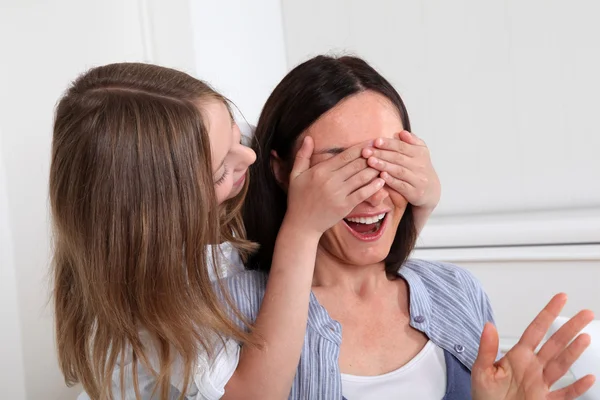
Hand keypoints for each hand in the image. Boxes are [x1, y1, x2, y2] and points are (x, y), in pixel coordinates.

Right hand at [285, 136, 384, 235]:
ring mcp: (338, 194)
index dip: (361, 147)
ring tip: (386, 163)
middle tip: (384, 150)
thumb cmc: (298, 198)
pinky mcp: (344, 206)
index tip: (373, 142)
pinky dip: (373, 186)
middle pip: (356, 164)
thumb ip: (302, 155)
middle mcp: (330, 180)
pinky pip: (362, 194)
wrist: (301, 224)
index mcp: (320, 170)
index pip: (346, 155)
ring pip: (362, 177)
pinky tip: (382, 180)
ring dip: (375, 169)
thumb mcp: (295, 175)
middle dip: (372, 156)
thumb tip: (308, 137)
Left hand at [361, 130, 439, 209]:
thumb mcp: (420, 153)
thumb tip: (402, 132)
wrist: (432, 191)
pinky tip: (381, 176)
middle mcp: (420, 166)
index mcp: (420, 153)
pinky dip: (391, 180)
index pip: (403, 146)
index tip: (376, 141)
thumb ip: (411, 141)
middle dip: (381, 153)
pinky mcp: (415, 192)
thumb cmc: (419, 169)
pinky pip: (402, 185)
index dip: (389, 143)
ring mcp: (418, 179)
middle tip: (366, 151)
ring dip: (384, 165)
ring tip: (370, 161)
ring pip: (399, 171)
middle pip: (399, 158)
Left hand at [472, 293, 595, 399]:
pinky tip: (588, 378)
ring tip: (585, 337)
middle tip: (585, 314)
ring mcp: (540, 384)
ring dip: (573, 352)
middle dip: (570, 328)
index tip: (561, 298)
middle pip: (555, 344)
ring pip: (561, 365)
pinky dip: (577, 388)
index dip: (548, 313)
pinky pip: (565, 394)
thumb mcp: (480, 370)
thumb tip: (488, 325)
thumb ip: (486, 349)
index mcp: (517, 357)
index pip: (535, 330)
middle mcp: (532, 368)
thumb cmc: (484, 397)